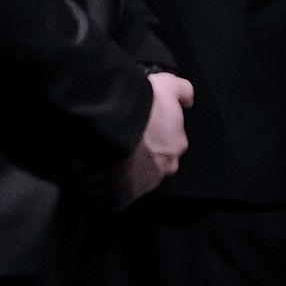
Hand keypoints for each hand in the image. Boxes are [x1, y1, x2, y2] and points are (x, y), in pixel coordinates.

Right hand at [116, 71, 193, 205]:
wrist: (119, 122)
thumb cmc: (145, 104)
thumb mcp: (169, 85)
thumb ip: (183, 92)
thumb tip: (187, 100)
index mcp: (177, 144)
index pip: (169, 146)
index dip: (152, 139)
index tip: (138, 133)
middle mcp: (166, 166)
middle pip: (153, 166)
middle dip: (140, 160)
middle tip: (122, 148)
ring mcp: (145, 183)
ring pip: (135, 182)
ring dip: (122, 175)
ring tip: (104, 162)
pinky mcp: (125, 195)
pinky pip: (117, 200)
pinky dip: (108, 194)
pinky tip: (97, 181)